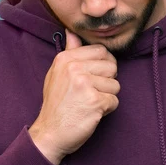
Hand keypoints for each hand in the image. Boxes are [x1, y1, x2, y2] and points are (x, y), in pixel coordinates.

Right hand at [29, 30, 118, 164]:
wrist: (50, 133)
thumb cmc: (56, 104)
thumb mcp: (57, 73)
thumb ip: (69, 51)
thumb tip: (72, 31)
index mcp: (66, 58)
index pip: (101, 51)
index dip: (103, 65)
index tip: (95, 77)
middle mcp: (74, 68)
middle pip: (111, 66)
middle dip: (107, 81)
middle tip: (91, 93)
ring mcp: (84, 84)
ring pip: (115, 85)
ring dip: (107, 97)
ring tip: (89, 103)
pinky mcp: (94, 101)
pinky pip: (114, 101)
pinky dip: (107, 109)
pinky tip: (92, 112)